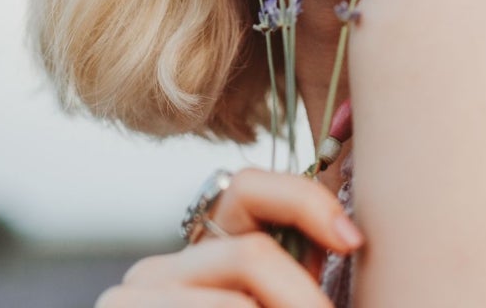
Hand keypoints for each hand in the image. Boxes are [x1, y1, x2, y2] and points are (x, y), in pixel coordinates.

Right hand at [96, 168, 362, 306]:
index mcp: (201, 259)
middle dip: (301, 296)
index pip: (248, 188)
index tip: (352, 240)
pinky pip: (229, 307)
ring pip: (241, 293)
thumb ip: (299, 259)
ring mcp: (133, 296)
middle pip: (251, 252)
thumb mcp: (284, 298)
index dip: (305, 201)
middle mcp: (160, 269)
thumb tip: (350, 230)